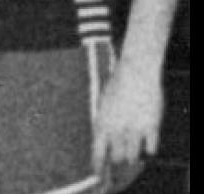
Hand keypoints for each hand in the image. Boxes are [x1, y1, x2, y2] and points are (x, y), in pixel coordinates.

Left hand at [92, 61, 160, 180]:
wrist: (135, 72)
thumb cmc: (118, 87)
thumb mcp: (103, 107)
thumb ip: (104, 126)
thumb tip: (104, 145)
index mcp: (101, 124)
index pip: (97, 154)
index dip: (98, 168)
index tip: (98, 177)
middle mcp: (117, 130)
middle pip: (117, 160)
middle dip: (117, 166)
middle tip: (119, 171)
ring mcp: (135, 129)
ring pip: (133, 157)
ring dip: (133, 158)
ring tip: (132, 154)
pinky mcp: (151, 126)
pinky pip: (150, 148)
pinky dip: (148, 149)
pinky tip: (146, 144)